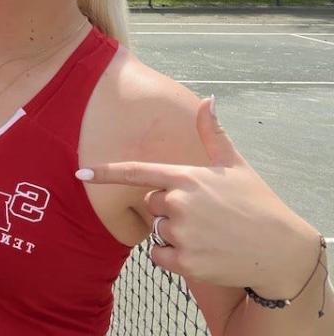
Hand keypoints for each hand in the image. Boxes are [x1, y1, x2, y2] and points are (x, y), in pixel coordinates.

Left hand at [77, 97, 320, 296]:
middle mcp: (180, 203)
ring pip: (157, 231)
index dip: (106, 173)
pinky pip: (159, 257)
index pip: (136, 173)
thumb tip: (207, 100)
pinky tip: (201, 252)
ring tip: (207, 233)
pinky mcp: (186, 262)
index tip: (81, 173)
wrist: (280, 251)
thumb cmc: (256, 203)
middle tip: (202, 214)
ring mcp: (182, 233)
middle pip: (151, 204)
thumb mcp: (234, 165)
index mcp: (187, 177)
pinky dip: (174, 258)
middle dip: (168, 209)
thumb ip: (211, 134)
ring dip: (175, 234)